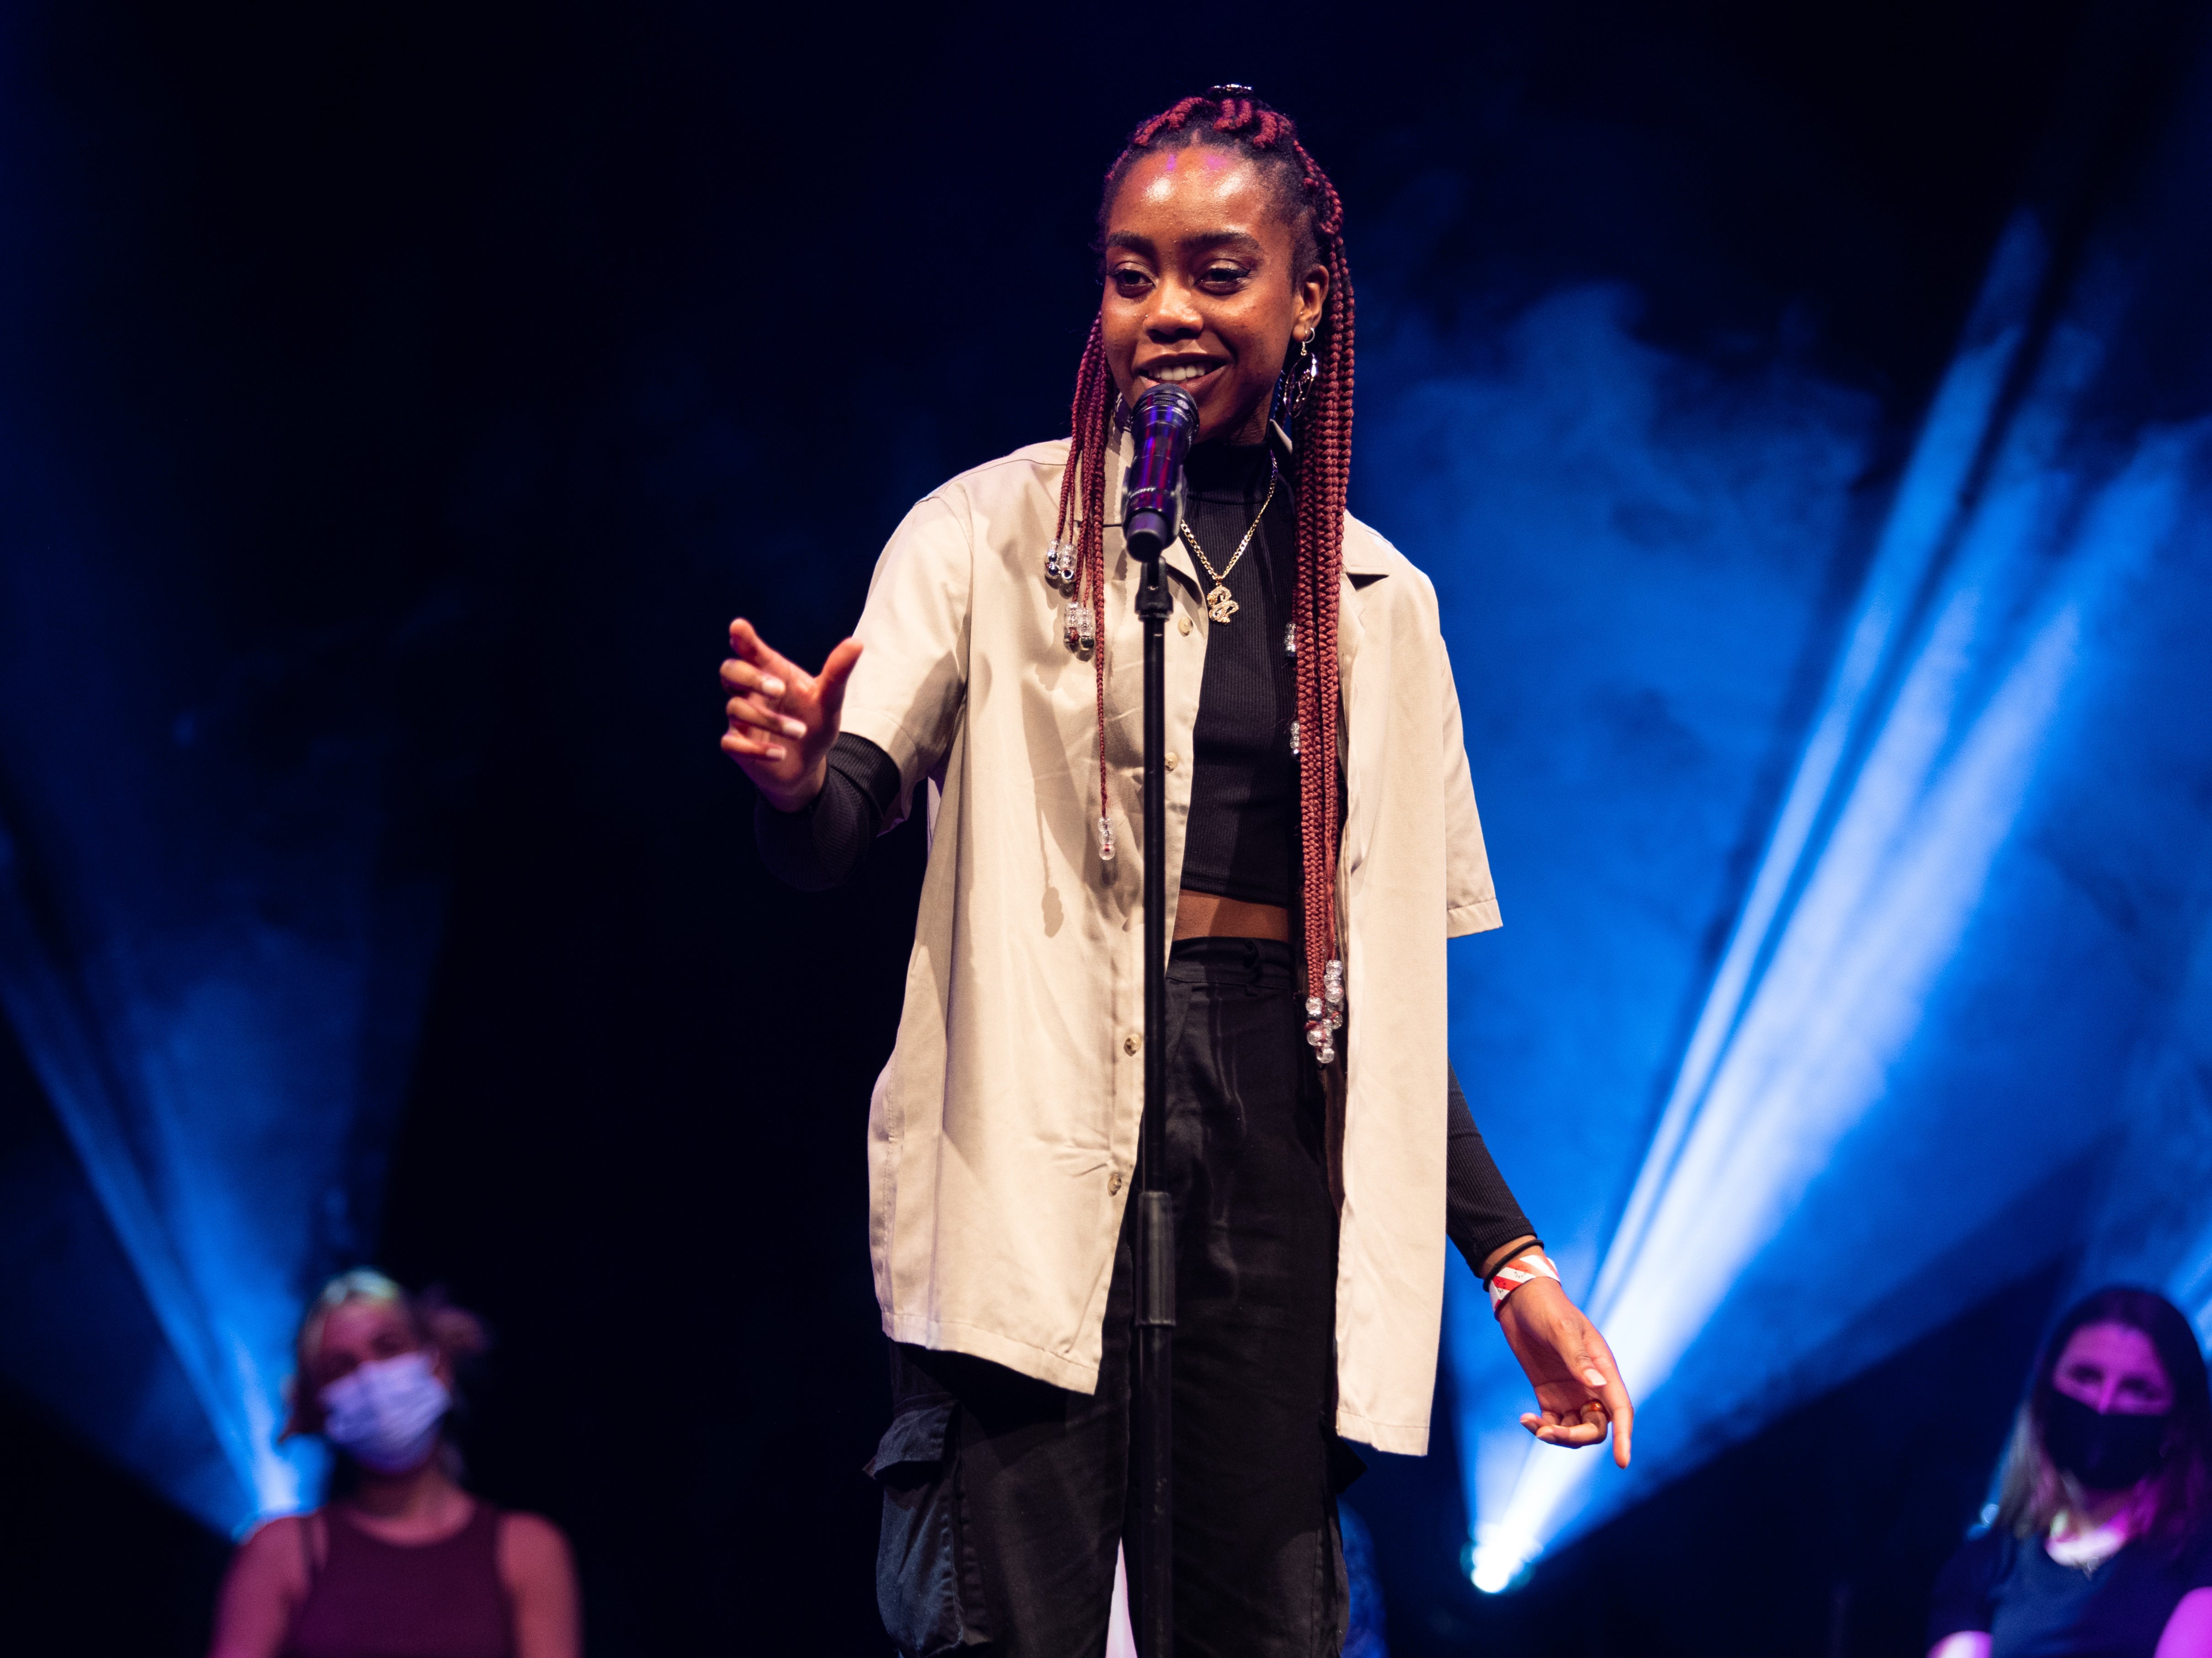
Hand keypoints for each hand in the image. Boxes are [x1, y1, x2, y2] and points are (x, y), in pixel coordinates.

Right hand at [719, 619, 861, 811]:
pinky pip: (731, 743)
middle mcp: (750, 692)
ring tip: (800, 732)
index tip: (739, 627)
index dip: (743, 639)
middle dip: (751, 677)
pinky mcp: (738, 745)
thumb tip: (857, 643)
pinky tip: (780, 753)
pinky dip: (755, 749)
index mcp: (771, 673)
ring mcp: (741, 718)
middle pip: (730, 671)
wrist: (808, 764)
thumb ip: (837, 673)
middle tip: (779, 689)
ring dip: (770, 720)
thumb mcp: (829, 700)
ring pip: (736, 709)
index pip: (751, 651)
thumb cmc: (814, 722)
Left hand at [1496, 1276, 1633, 1467]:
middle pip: (1596, 1427)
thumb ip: (1578, 1359)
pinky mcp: (1549, 1394)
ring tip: (1532, 1424)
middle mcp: (1591, 1385)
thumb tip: (1597, 1387)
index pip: (1621, 1409)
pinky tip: (1525, 1419)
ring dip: (1558, 1436)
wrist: (1521, 1299)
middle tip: (1548, 1432)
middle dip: (1577, 1437)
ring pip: (1575, 1429)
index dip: (1625, 1436)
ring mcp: (1570, 1391)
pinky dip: (1541, 1428)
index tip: (1622, 1462)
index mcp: (1603, 1369)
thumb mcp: (1562, 1329)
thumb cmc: (1547, 1308)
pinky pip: (1553, 1422)